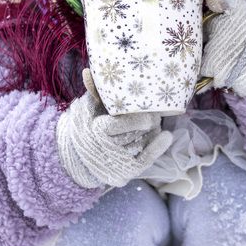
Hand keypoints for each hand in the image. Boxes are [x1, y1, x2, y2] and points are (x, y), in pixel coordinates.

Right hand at [56, 70, 172, 188]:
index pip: (116, 126)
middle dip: (147, 124)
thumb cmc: (89, 125)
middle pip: (132, 135)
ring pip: (139, 145)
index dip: (134, 121)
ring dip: (151, 133)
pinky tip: (166, 136)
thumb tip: (87, 71)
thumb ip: (93, 92)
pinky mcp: (122, 174)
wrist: (79, 158)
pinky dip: (156, 148)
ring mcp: (114, 163)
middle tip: (156, 114)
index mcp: (95, 131)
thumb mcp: (89, 108)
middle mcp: (104, 150)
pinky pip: (143, 160)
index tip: (149, 115)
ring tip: (156, 123)